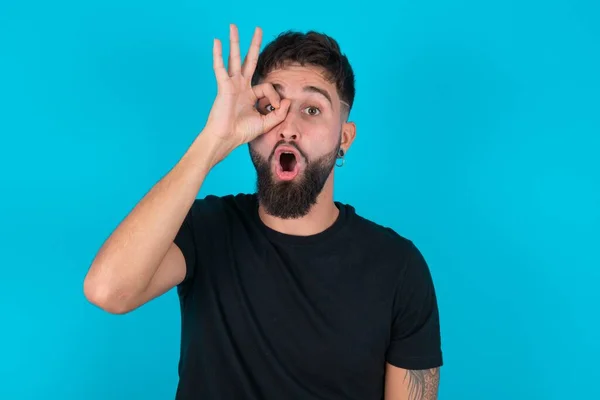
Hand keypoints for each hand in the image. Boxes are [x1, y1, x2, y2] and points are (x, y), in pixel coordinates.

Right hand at [202, 24, 289, 160]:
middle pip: (249, 61)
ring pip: (234, 59)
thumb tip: (289, 100)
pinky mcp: (224, 86)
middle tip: (258, 29)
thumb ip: (279, 113)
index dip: (275, 96)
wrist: (227, 138)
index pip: (267, 87)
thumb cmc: (242, 132)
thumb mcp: (266, 123)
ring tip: (233, 26)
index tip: (277, 107)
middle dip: (253, 45)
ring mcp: (232, 85)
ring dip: (235, 42)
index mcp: (250, 95)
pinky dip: (218, 54)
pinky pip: (220, 67)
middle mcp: (241, 86)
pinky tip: (216, 41)